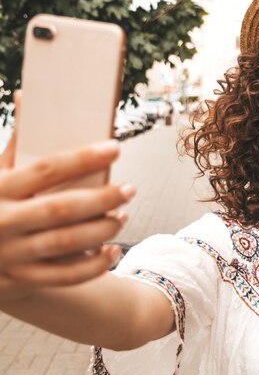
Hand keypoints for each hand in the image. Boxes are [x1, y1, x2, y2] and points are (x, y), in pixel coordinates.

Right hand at [0, 93, 133, 297]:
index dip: (83, 158)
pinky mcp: (19, 280)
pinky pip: (63, 277)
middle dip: (102, 198)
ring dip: (102, 230)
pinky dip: (93, 267)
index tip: (115, 148)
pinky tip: (112, 251)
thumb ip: (13, 144)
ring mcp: (10, 254)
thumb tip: (25, 94)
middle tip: (130, 188)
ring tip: (123, 216)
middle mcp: (2, 221)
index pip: (46, 169)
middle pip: (62, 209)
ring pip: (66, 243)